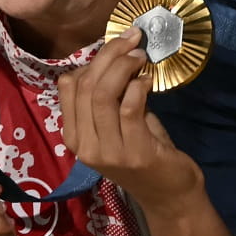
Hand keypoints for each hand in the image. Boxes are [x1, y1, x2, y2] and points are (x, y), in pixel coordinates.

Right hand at [58, 28, 204, 213]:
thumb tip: (110, 56)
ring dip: (123, 67)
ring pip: (103, 94)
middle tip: (132, 40)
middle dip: (109, 55)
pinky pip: (129, 107)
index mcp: (73, 136)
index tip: (116, 44)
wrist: (167, 195)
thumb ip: (107, 97)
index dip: (91, 59)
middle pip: (86, 86)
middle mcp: (84, 145)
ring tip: (140, 56)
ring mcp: (107, 151)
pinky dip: (138, 87)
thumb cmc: (142, 153)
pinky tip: (148, 81)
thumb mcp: (116, 124)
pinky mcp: (134, 153)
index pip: (68, 86)